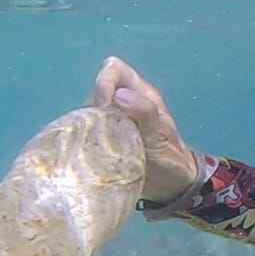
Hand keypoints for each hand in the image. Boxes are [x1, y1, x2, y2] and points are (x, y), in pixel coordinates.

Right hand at [87, 56, 200, 203]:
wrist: (171, 186)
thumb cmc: (171, 157)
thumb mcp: (160, 134)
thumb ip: (144, 112)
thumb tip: (118, 95)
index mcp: (138, 93)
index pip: (113, 69)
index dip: (104, 82)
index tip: (104, 107)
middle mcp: (121, 103)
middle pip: (95, 92)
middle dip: (93, 109)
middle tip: (102, 134)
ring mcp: (110, 122)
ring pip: (87, 113)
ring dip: (87, 127)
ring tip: (97, 147)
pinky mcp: (102, 141)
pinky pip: (84, 132)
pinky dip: (83, 140)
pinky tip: (90, 154)